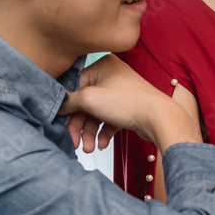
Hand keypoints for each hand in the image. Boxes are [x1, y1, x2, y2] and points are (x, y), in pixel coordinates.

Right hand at [59, 54, 200, 150]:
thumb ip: (69, 101)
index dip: (67, 106)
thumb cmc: (128, 102)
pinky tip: (102, 144)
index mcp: (102, 66)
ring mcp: (120, 93)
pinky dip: (103, 132)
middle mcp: (111, 76)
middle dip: (79, 125)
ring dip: (90, 133)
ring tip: (89, 148)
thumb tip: (56, 104)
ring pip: (97, 114)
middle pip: (85, 103)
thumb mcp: (90, 99)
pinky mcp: (127, 108)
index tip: (60, 122)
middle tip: (75, 142)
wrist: (158, 118)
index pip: (75, 86)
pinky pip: (109, 120)